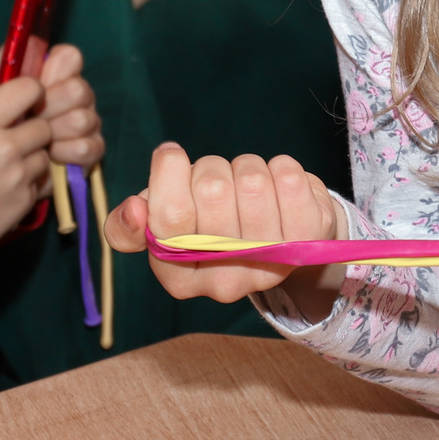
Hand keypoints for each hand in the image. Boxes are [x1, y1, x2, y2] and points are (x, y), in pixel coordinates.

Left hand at [0, 37, 103, 168]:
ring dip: (56, 132)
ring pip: (84, 118)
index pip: (70, 56)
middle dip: (50, 108)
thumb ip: (7, 60)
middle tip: (30, 120)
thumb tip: (31, 37)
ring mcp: (87, 121)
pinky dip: (66, 152)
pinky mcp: (92, 150)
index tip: (35, 89)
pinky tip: (52, 155)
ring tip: (38, 141)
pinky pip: (89, 146)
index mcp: (54, 74)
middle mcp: (76, 93)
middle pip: (78, 89)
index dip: (53, 72)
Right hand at [0, 44, 53, 299]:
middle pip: (43, 123)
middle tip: (9, 137)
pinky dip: (32, 183)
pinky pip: (43, 183)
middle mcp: (3, 149)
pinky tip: (5, 187)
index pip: (28, 89)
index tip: (19, 101)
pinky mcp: (24, 204)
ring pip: (45, 154)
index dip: (29, 91)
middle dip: (32, 126)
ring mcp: (16, 178)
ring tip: (4, 166)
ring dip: (33, 156)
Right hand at [106, 144, 345, 314]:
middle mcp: (226, 283)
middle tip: (216, 180)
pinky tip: (276, 185)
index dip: (168, 173)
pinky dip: (279, 166)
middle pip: (211, 192)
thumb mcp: (162, 228)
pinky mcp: (308, 240)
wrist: (277, 242)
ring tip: (246, 185)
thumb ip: (130, 225)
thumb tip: (134, 211)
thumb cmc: (209, 226)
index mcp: (180, 280)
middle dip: (210, 168)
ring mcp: (270, 263)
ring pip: (251, 180)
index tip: (171, 156)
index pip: (169, 219)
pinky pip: (288, 176)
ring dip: (245, 167)